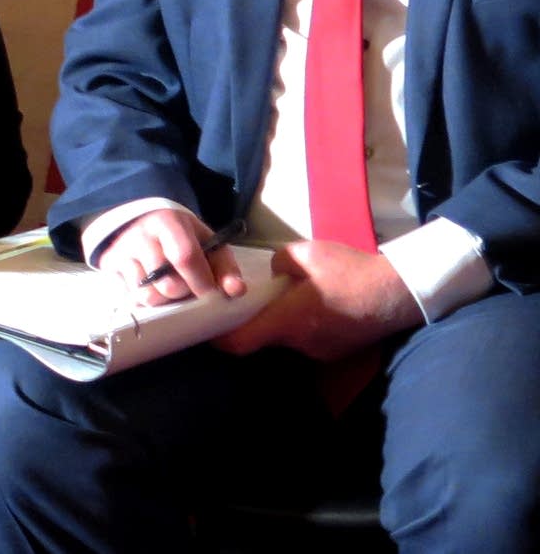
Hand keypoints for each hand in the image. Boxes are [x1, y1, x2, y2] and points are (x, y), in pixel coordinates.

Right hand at [96, 208, 244, 307]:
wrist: (141, 222)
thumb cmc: (181, 237)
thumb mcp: (207, 243)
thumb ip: (225, 267)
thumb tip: (235, 290)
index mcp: (169, 223)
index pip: (185, 256)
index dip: (201, 281)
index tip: (209, 294)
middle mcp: (141, 235)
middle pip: (167, 284)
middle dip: (183, 293)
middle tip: (186, 287)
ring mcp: (122, 251)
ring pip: (147, 296)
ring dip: (163, 299)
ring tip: (167, 287)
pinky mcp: (109, 266)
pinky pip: (130, 298)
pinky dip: (144, 299)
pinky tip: (150, 287)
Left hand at [215, 240, 417, 359]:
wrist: (400, 292)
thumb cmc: (349, 271)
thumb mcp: (305, 254)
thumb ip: (278, 264)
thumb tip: (272, 275)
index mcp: (286, 322)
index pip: (239, 343)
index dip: (218, 337)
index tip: (207, 325)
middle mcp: (300, 343)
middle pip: (263, 338)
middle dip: (255, 320)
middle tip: (251, 298)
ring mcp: (320, 351)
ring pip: (288, 337)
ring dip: (283, 321)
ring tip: (293, 297)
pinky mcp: (336, 351)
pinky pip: (309, 339)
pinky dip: (305, 325)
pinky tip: (318, 305)